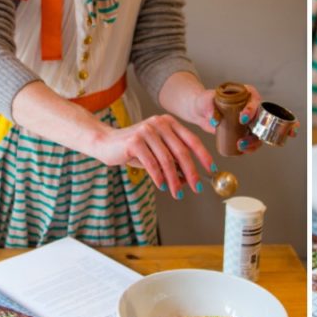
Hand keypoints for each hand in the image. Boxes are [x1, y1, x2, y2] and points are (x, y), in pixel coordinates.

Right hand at [90, 114, 213, 197]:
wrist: (106, 142)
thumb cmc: (134, 149)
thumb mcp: (157, 152)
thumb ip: (173, 161)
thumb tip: (190, 178)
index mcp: (169, 123)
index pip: (192, 140)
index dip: (203, 156)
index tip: (211, 170)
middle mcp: (160, 123)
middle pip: (182, 151)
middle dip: (191, 172)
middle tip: (197, 188)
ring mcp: (147, 130)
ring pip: (167, 160)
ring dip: (174, 180)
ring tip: (178, 193)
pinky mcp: (135, 141)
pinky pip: (152, 163)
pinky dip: (159, 177)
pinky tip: (162, 186)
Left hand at [196, 84, 263, 154]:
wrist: (201, 111)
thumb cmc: (205, 101)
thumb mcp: (206, 101)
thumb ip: (209, 108)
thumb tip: (215, 121)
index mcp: (246, 93)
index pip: (254, 100)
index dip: (252, 110)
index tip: (243, 119)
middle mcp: (252, 106)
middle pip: (261, 119)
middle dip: (255, 131)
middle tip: (242, 139)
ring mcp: (250, 120)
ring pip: (259, 132)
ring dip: (253, 142)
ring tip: (240, 146)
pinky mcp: (245, 131)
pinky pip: (253, 140)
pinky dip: (250, 147)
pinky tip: (243, 150)